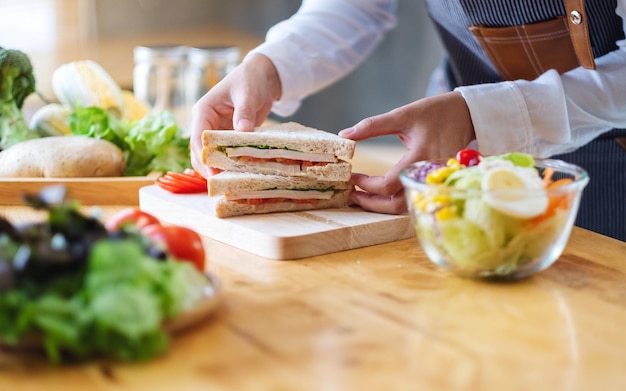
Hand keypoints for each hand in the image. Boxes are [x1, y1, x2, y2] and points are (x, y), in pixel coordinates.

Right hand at [189, 54, 281, 175]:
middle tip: (221, 184)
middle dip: (208, 168)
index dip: (203, 156)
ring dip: (218, 169)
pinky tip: (240, 175)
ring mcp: (217, 132)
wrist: (262, 78)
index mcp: (203, 111)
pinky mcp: (229, 138)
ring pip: (211, 156)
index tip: (212, 172)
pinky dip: (231, 165)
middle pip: (200, 152)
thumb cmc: (250, 80)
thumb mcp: (247, 93)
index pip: (197, 137)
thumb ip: (244, 111)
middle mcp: (206, 124)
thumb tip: (242, 130)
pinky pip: (226, 155)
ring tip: (229, 183)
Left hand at [338, 91, 474, 213]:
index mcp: (420, 157)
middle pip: (397, 204)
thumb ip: (372, 125)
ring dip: (382, 206)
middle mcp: (428, 174)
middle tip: (352, 196)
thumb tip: (344, 135)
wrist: (467, 115)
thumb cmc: (435, 112)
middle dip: (371, 203)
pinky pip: (414, 200)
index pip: (388, 183)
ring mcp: (434, 182)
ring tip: (363, 197)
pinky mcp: (437, 184)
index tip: (352, 177)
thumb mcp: (403, 115)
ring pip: (406, 206)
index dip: (366, 184)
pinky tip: (382, 195)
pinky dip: (395, 202)